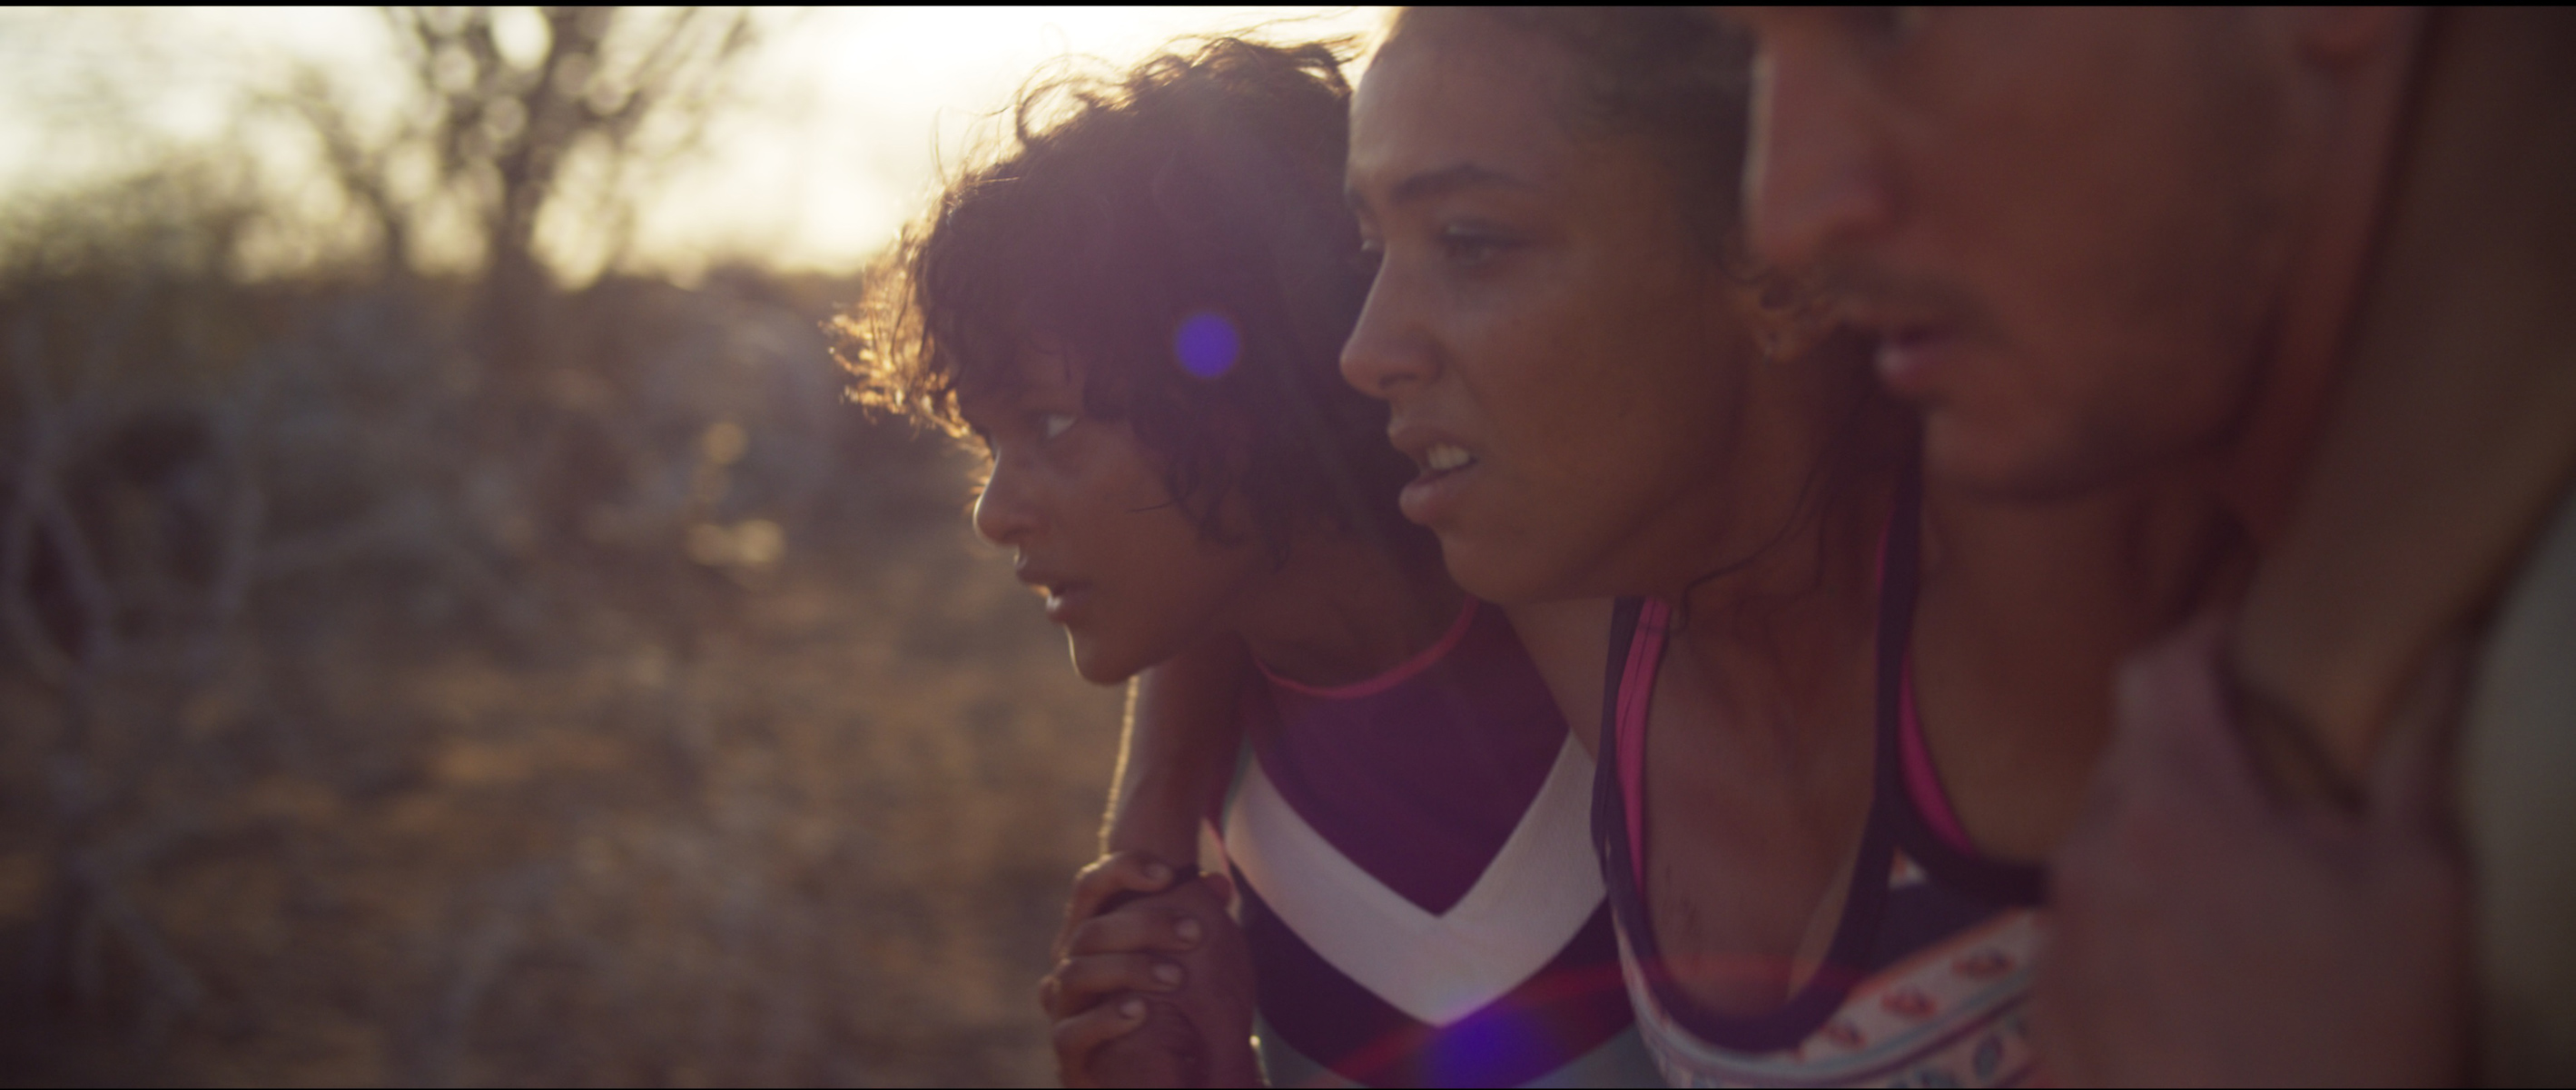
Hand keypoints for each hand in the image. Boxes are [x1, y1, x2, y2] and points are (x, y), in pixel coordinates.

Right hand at [1040, 852, 1259, 1086]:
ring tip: (1176, 978)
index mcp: (1093, 935)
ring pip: (1075, 973)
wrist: (1146, 1077)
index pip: (1091, 885)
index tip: (1168, 873)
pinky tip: (1141, 1012)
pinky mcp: (1069, 1052)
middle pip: (1089, 929)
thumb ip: (1193, 924)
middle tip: (1195, 932)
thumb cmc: (1165, 1009)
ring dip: (1129, 969)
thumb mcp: (1182, 962)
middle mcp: (1070, 965)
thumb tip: (1219, 883)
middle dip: (1144, 924)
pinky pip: (1071, 1032)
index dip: (1122, 869)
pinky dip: (1106, 1019)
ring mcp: (1064, 1008)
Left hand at [2035, 616, 2470, 1084]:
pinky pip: (2078, 932)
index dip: (2203, 642)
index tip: (2244, 648)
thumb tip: (2442, 645)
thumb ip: (2418, 748)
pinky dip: (2128, 924)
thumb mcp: (2422, 881)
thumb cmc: (2367, 1031)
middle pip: (2124, 760)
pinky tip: (2192, 966)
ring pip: (2096, 847)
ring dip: (2154, 841)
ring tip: (2232, 884)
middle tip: (2260, 780)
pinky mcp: (2047, 1012)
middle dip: (2186, 751)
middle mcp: (2089, 857)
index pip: (2157, 668)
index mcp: (2173, 803)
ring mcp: (2057, 940)